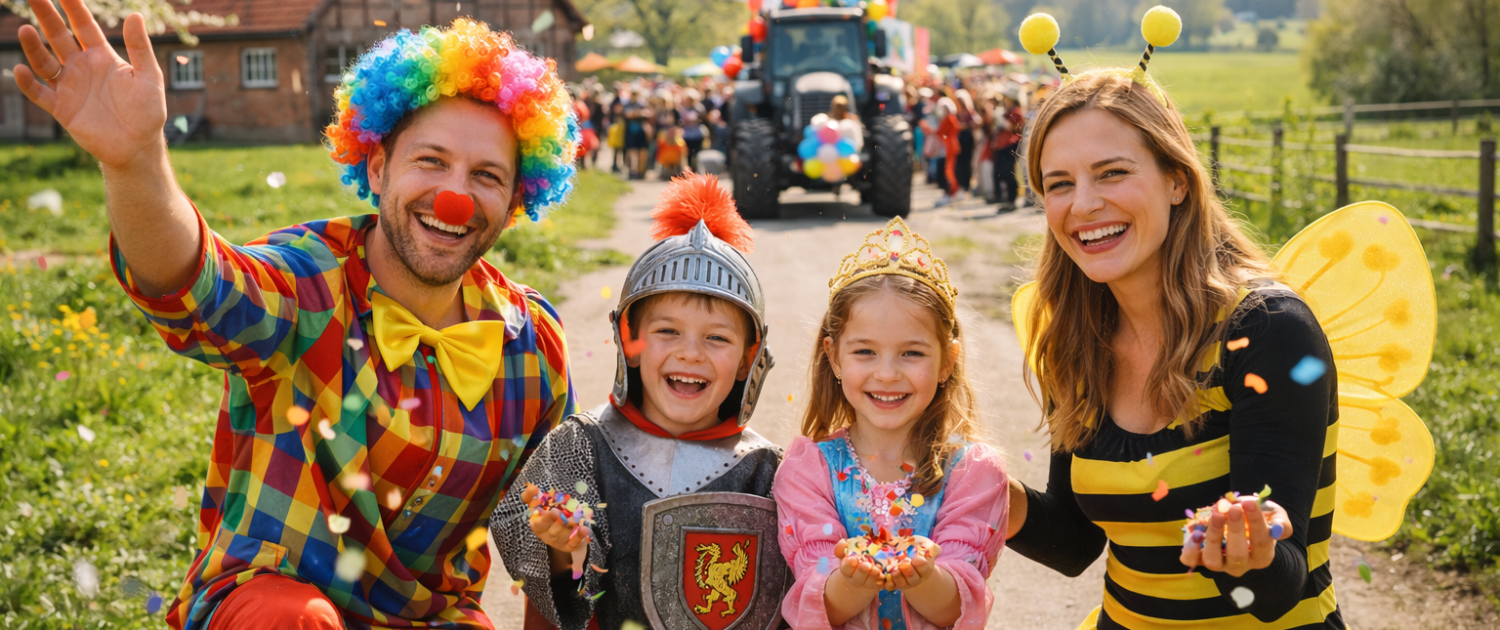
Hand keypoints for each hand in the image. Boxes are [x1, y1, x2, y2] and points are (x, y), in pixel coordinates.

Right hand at [13, 0, 166, 168]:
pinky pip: (39, 92)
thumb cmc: (148, 111)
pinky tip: (18, 70)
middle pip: (58, 36)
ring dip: (33, 47)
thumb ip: (140, 48)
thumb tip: (134, 15)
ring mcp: (69, 86)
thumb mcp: (149, 77)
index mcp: (102, 56)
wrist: (138, 146)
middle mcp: (81, 67)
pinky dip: (27, 82)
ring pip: (44, 61)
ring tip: (25, 30)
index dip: (72, 6)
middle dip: (46, 16)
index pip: (83, 25)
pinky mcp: (61, 108)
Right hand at [523, 484, 589, 552]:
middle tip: (562, 514)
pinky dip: (580, 536)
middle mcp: (546, 536)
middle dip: (558, 523)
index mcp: (537, 525)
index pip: (538, 524)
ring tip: (576, 518)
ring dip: (570, 526)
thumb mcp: (538, 504)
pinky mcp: (569, 546)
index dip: (544, 519)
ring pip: (563, 536)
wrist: (561, 527)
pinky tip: (585, 529)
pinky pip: (574, 543)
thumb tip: (531, 487)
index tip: (551, 511)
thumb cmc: (547, 513)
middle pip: (552, 531)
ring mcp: (558, 542)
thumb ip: (531, 495)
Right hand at [832, 539, 885, 591]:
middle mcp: (856, 578)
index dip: (848, 564)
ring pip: (868, 582)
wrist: (864, 572)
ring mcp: (866, 583)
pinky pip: (879, 584)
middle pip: (857, 577)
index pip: (845, 568)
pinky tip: (884, 575)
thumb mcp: (847, 552)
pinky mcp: (877, 585)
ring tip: (877, 571)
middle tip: (867, 565)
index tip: (853, 558)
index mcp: (847, 569)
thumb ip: (843, 547)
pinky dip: (881, 581)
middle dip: (862, 571)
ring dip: (873, 576)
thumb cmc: (855, 557)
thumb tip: (843, 542)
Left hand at [887, 536, 941, 591]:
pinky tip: (885, 577)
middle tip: (903, 563)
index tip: (916, 558)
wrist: (901, 554)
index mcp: (925, 569)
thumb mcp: (923, 545)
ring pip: (902, 584)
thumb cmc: (914, 548)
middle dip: (909, 572)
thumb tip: (936, 549)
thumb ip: (930, 547)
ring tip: (894, 570)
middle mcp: (915, 578)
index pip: (925, 569)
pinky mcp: (892, 583)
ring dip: (898, 577)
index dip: (921, 564)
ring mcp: (904, 582)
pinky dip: (888, 583)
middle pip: (914, 579)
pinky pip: (890, 586)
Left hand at [1180, 498, 1292, 576]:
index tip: (1250, 503)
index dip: (1256, 523)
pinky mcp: (1200, 560)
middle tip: (1232, 508)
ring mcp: (1219, 564)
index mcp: (1262, 556)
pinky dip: (1191, 549)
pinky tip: (1195, 533)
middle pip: (1238, 554)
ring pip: (1214, 560)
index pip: (1261, 543)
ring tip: (1216, 514)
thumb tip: (1278, 527)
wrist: (1240, 524)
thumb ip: (1281, 522)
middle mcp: (1240, 565)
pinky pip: (1192, 560)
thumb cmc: (1259, 520)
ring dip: (1214, 537)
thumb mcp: (1275, 517)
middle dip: (1235, 530)